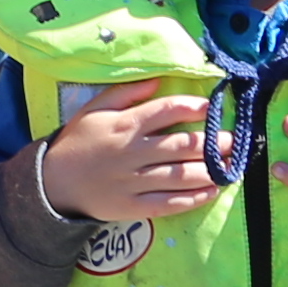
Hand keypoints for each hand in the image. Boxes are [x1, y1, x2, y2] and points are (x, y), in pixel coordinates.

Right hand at [38, 86, 231, 228]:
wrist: (52, 183)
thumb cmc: (77, 142)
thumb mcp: (94, 110)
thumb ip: (126, 94)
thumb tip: (158, 80)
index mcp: (124, 125)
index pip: (166, 111)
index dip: (193, 107)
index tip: (212, 107)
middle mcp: (132, 153)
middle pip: (181, 145)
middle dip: (213, 143)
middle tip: (235, 141)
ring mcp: (133, 182)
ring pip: (180, 176)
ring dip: (210, 171)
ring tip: (231, 166)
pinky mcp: (133, 207)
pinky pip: (169, 203)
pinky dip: (193, 198)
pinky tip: (211, 192)